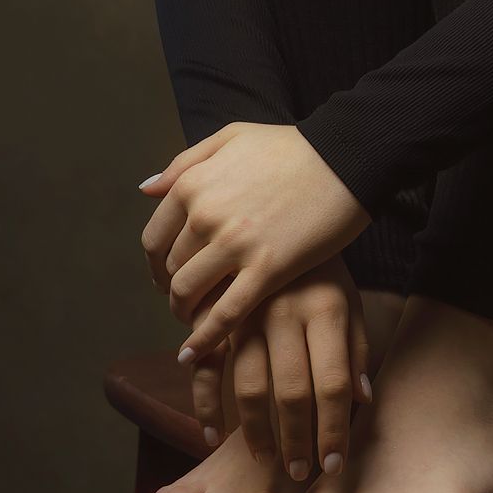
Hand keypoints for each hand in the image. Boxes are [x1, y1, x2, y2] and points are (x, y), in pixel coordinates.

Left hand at [139, 123, 370, 360]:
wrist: (347, 156)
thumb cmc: (292, 146)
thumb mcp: (232, 137)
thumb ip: (185, 162)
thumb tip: (146, 189)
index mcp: (193, 184)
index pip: (154, 239)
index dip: (157, 264)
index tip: (168, 276)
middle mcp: (205, 215)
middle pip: (170, 269)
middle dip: (174, 289)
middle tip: (188, 300)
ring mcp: (235, 244)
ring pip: (188, 293)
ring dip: (185, 313)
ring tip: (194, 322)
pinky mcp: (267, 269)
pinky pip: (224, 314)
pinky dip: (203, 338)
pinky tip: (193, 354)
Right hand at [193, 260, 374, 480]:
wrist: (281, 210)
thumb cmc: (321, 266)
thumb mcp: (348, 298)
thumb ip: (356, 348)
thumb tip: (361, 402)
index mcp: (326, 308)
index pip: (334, 383)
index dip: (334, 430)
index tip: (334, 465)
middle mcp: (286, 312)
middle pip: (293, 391)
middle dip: (298, 441)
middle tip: (300, 474)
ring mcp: (247, 312)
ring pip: (249, 385)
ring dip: (256, 432)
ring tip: (267, 460)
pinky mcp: (216, 312)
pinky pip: (207, 366)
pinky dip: (205, 404)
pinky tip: (212, 436)